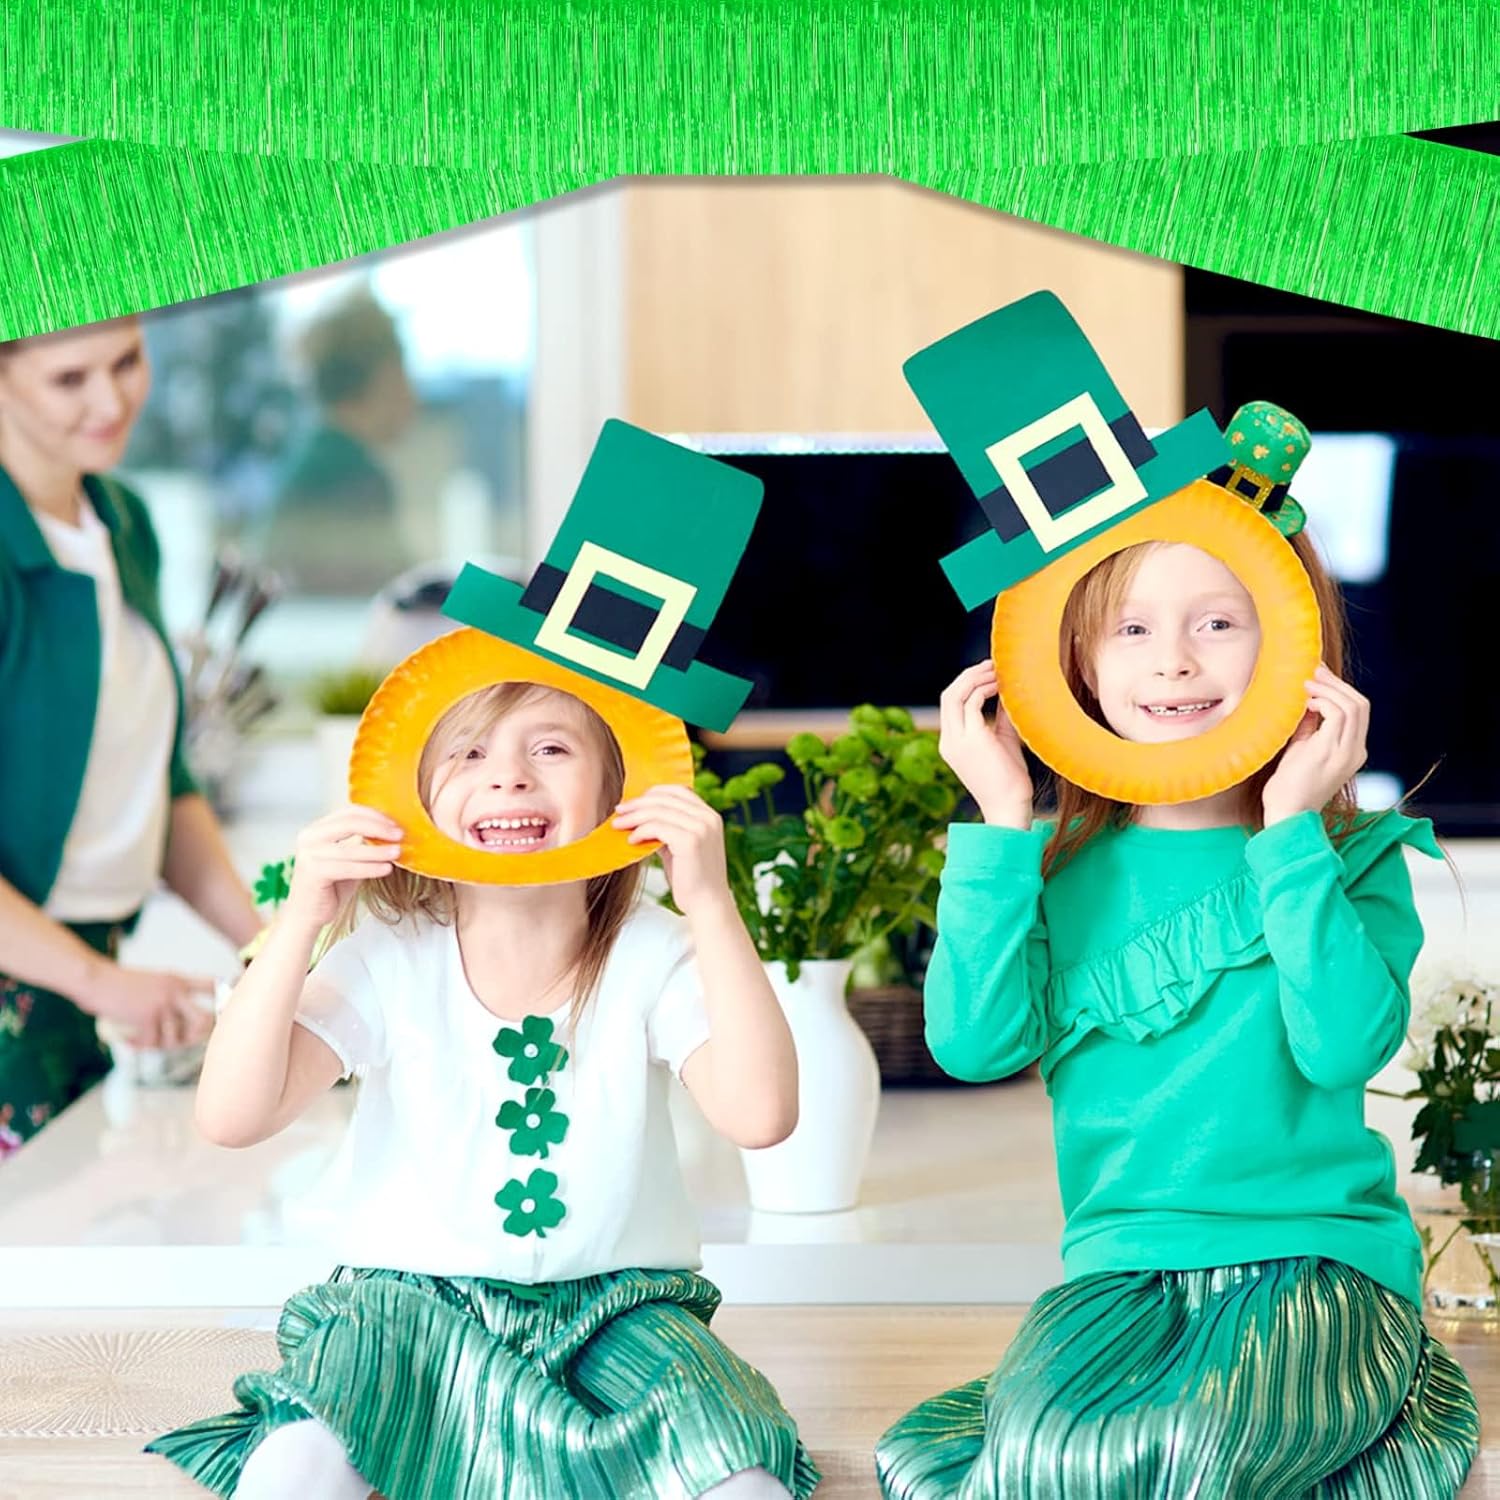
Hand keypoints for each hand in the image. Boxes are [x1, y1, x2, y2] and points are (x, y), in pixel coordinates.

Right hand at [84, 966, 215, 1050]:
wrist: (95, 980)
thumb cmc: (119, 985)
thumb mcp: (152, 984)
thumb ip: (169, 1000)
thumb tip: (183, 1032)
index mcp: (178, 980)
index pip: (212, 986)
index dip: (223, 999)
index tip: (221, 1012)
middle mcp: (175, 991)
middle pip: (204, 1020)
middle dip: (197, 1036)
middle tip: (182, 1042)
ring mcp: (162, 1004)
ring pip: (174, 1038)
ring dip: (160, 1045)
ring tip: (145, 1042)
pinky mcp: (147, 1017)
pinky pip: (152, 1042)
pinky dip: (140, 1046)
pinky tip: (129, 1041)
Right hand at [282, 805, 403, 928]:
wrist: (308, 914)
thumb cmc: (332, 886)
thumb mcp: (350, 859)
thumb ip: (363, 843)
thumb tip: (393, 831)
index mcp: (318, 828)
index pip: (350, 812)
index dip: (376, 815)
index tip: (397, 824)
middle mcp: (310, 836)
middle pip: (350, 823)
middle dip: (379, 827)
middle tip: (400, 835)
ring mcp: (309, 853)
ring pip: (351, 848)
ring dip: (378, 850)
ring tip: (397, 852)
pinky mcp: (313, 872)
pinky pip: (348, 868)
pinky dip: (370, 868)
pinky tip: (386, 869)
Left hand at [612, 785, 730, 916]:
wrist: (707, 904)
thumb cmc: (691, 878)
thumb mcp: (680, 846)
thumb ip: (668, 828)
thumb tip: (640, 816)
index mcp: (710, 815)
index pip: (679, 790)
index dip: (653, 793)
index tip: (633, 803)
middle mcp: (708, 818)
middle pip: (666, 798)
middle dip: (638, 803)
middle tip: (619, 811)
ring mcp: (701, 828)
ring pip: (658, 811)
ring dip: (634, 817)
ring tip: (618, 825)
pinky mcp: (690, 841)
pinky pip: (657, 827)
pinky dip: (640, 831)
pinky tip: (631, 841)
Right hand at [938, 661, 1033, 828]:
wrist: (1009, 808)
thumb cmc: (1010, 780)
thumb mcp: (1003, 741)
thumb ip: (1000, 716)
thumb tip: (1008, 690)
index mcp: (952, 743)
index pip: (951, 704)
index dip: (967, 684)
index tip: (989, 673)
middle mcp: (949, 740)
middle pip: (949, 695)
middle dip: (969, 675)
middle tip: (993, 665)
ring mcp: (957, 740)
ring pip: (956, 695)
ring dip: (977, 678)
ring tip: (999, 672)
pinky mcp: (972, 739)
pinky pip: (972, 702)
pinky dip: (985, 689)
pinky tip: (1002, 687)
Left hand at [1261, 664, 1368, 825]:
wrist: (1286, 815)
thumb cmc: (1288, 787)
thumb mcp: (1301, 750)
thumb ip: (1309, 728)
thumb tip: (1305, 703)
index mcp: (1352, 751)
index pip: (1357, 712)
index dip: (1340, 689)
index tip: (1317, 676)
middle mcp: (1355, 751)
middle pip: (1361, 705)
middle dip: (1337, 683)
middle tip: (1313, 671)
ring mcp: (1346, 752)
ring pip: (1353, 706)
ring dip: (1329, 688)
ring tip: (1306, 682)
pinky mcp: (1332, 752)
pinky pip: (1338, 715)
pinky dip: (1323, 701)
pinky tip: (1306, 702)